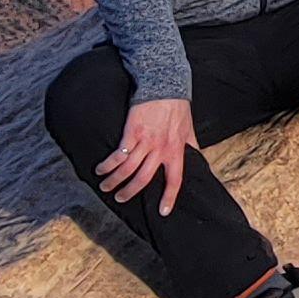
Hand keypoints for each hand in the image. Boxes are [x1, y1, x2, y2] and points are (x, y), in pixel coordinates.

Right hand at [98, 97, 194, 215]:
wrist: (164, 85)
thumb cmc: (177, 107)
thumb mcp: (189, 129)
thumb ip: (192, 146)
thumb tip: (198, 159)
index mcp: (176, 150)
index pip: (175, 179)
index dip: (170, 196)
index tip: (163, 212)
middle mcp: (161, 149)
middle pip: (144, 178)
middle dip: (130, 191)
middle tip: (120, 199)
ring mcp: (145, 141)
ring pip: (128, 168)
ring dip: (114, 180)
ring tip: (105, 186)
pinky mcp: (132, 132)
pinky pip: (118, 153)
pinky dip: (108, 163)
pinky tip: (101, 169)